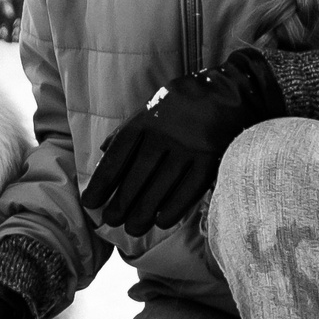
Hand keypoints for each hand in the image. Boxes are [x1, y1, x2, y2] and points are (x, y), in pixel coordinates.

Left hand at [80, 48, 285, 233]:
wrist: (228, 90)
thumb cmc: (181, 104)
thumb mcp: (151, 107)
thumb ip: (127, 129)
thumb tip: (102, 153)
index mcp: (145, 119)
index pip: (117, 155)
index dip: (102, 182)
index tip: (90, 203)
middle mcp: (165, 133)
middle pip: (138, 175)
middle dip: (121, 203)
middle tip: (111, 221)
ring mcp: (190, 146)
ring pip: (162, 185)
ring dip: (144, 211)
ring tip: (132, 228)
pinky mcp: (212, 158)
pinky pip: (189, 189)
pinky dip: (174, 208)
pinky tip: (161, 222)